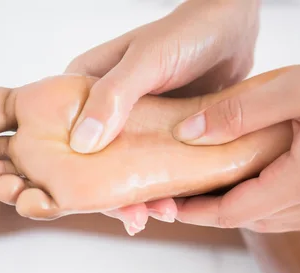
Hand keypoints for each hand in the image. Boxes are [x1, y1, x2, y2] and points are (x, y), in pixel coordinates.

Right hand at [66, 0, 259, 233]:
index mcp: (85, 89)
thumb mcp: (147, 61)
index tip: (88, 203)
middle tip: (135, 219)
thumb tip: (81, 144)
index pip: (68, 141)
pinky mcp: (161, 135)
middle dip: (113, 195)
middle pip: (97, 163)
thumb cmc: (186, 32)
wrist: (231, 27)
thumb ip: (113, 96)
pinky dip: (162, 187)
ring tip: (161, 214)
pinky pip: (155, 168)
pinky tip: (174, 204)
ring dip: (141, 196)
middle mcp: (104, 110)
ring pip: (127, 171)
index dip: (74, 175)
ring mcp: (133, 125)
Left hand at [173, 14, 299, 231]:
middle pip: (253, 220)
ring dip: (239, 209)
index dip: (197, 212)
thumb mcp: (297, 86)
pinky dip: (267, 199)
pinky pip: (296, 207)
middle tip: (178, 198)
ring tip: (208, 190)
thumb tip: (190, 133)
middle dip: (212, 213)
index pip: (237, 211)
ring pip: (275, 218)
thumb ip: (239, 114)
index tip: (166, 206)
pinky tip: (252, 179)